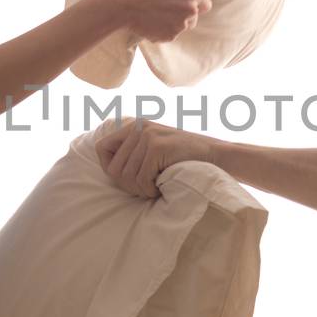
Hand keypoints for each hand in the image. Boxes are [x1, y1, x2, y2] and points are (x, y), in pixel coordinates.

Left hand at [96, 118, 214, 198]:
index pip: (101, 148)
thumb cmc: (183, 158)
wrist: (214, 154)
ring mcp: (147, 135)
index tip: (125, 178)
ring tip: (154, 188)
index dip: (108, 167)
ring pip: (127, 176)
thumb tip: (108, 170)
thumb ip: (133, 153)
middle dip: (128, 186)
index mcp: (134, 126)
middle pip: (113, 168)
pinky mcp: (157, 147)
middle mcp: (138, 127)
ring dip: (140, 190)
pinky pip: (141, 179)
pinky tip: (160, 188)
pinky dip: (150, 190)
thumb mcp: (155, 148)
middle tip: (145, 189)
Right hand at [107, 0, 210, 42]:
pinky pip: (171, 35)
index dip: (197, 4)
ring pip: (183, 26)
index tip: (188, 4)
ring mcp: (181, 25)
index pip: (206, 3)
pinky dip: (164, 31)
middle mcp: (191, 9)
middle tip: (168, 9)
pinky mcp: (171, 36)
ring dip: (174, 23)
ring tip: (157, 15)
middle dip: (184, 14)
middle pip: (195, 16)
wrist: (125, 5)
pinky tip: (152, 23)